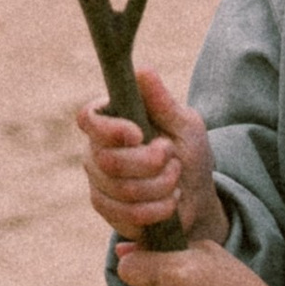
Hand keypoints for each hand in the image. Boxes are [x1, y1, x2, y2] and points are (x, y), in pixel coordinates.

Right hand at [77, 66, 226, 245]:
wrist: (195, 197)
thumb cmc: (188, 152)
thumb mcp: (185, 124)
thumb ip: (163, 101)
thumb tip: (142, 70)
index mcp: (112, 120)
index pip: (89, 118)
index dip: (109, 128)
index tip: (137, 134)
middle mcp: (97, 149)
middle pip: (108, 160)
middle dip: (149, 163)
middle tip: (172, 158)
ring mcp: (98, 181)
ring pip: (119, 190)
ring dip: (159, 187)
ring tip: (175, 180)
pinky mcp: (106, 210)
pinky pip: (124, 215)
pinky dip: (156, 209)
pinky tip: (168, 203)